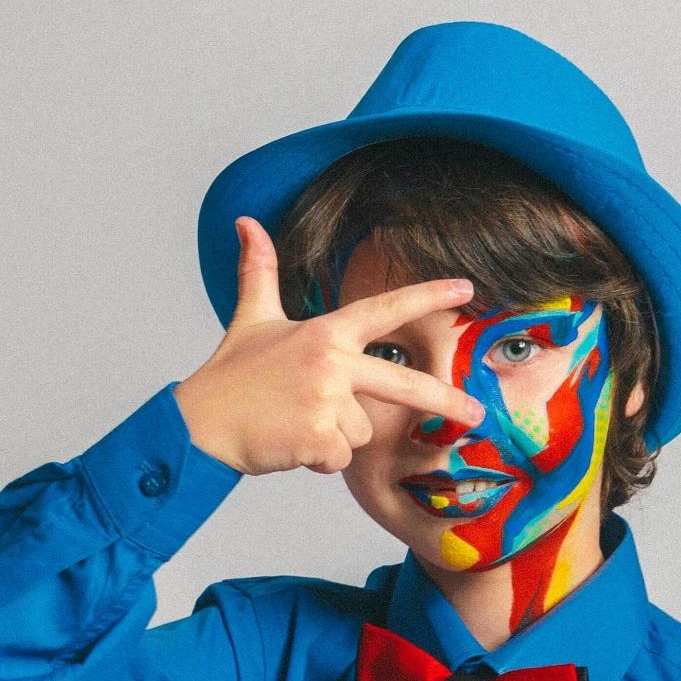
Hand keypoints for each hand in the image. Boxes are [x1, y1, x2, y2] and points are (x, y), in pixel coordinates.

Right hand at [173, 217, 484, 476]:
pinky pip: (342, 458)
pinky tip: (290, 444)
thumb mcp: (249, 317)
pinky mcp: (320, 438)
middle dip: (447, 400)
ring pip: (362, 431)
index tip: (466, 289)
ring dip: (335, 437)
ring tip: (296, 423)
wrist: (201, 424)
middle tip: (479, 413)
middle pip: (405, 384)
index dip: (428, 296)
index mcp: (324, 333)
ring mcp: (328, 401)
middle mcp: (332, 362)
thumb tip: (247, 222)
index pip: (385, 308)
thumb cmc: (229, 376)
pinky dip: (319, 459)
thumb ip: (259, 271)